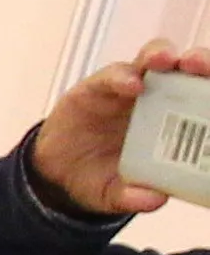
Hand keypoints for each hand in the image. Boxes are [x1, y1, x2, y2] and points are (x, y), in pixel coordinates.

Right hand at [27, 38, 203, 218]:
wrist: (58, 173)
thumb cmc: (101, 177)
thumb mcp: (117, 194)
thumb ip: (134, 197)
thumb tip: (155, 199)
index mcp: (175, 120)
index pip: (202, 94)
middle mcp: (158, 97)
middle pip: (186, 67)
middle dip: (199, 60)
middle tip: (199, 66)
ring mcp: (128, 89)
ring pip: (153, 58)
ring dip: (162, 55)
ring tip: (165, 61)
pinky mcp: (98, 87)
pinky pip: (113, 74)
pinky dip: (122, 76)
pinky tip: (129, 85)